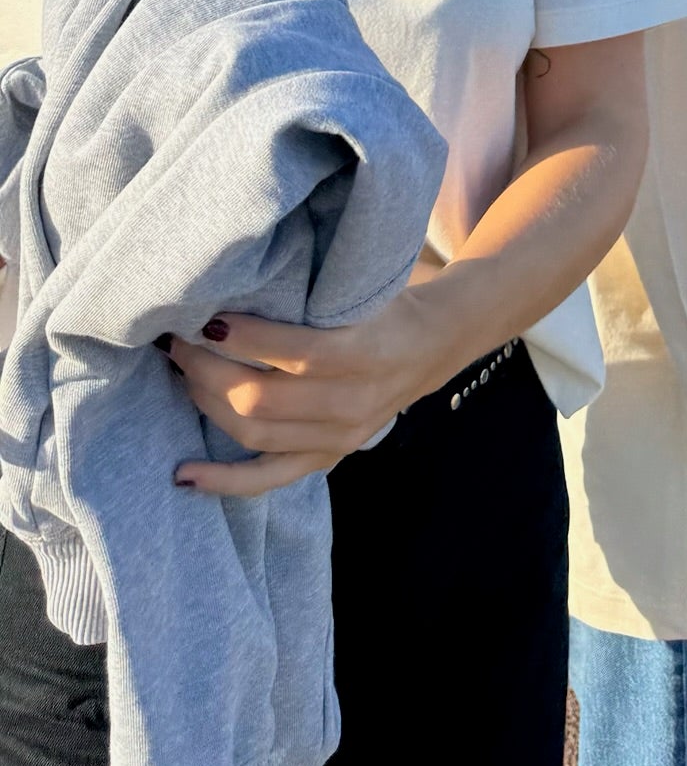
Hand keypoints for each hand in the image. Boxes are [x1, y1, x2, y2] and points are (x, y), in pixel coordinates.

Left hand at [166, 288, 444, 498]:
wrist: (429, 346)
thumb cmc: (385, 306)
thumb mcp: (361, 290)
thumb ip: (309, 296)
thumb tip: (233, 285)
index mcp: (364, 353)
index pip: (293, 353)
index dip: (242, 338)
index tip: (205, 317)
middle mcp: (350, 404)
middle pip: (261, 398)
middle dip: (207, 369)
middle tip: (178, 341)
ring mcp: (337, 439)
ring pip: (254, 433)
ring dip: (207, 403)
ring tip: (182, 374)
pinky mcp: (326, 459)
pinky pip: (267, 480)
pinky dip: (223, 481)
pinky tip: (184, 476)